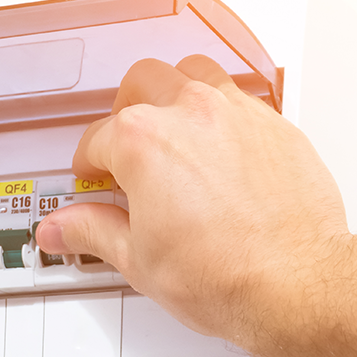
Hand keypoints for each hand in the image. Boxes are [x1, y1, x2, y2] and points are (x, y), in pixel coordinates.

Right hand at [34, 55, 353, 356]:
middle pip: (142, 83)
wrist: (296, 284)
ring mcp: (237, 114)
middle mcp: (190, 114)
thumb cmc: (225, 275)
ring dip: (174, 94)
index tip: (94, 179)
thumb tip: (61, 228)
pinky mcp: (274, 125)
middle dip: (126, 111)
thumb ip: (92, 232)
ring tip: (171, 127)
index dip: (90, 163)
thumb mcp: (138, 260)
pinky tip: (219, 145)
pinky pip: (239, 99)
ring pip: (194, 72)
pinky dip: (221, 113)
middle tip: (125, 146)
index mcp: (144, 142)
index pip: (98, 139)